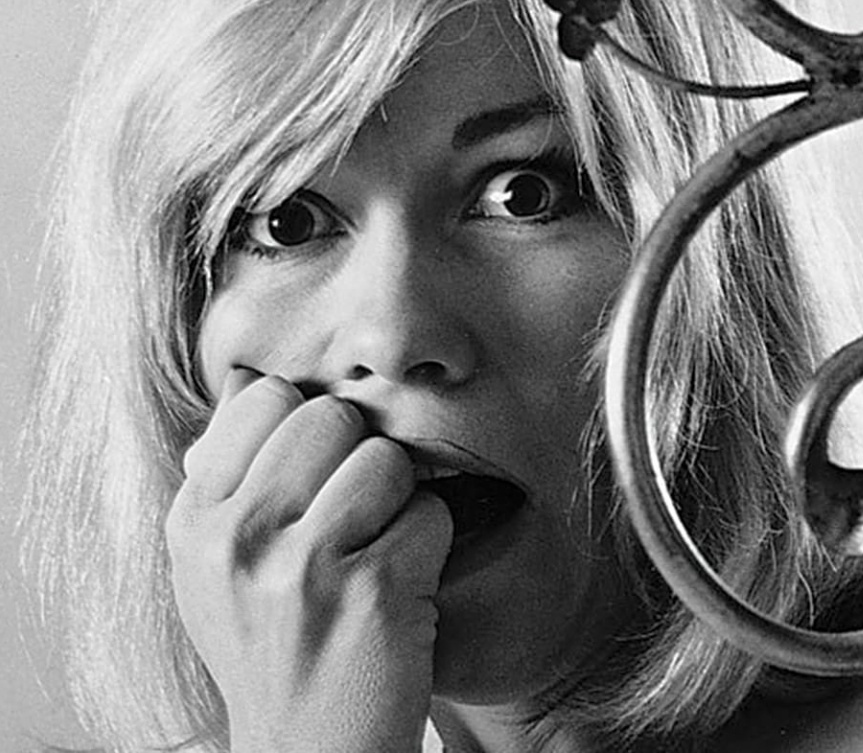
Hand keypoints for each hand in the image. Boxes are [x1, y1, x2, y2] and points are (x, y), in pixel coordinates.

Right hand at [165, 369, 451, 752]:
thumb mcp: (219, 568)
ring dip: (401, 502)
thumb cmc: (277, 649)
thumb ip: (231, 479)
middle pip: (334, 416)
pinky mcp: (373, 589)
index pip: (266, 397)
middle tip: (356, 519)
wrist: (310, 752)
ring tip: (377, 554)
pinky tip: (403, 588)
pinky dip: (433, 545)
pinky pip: (433, 513)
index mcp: (195, 520)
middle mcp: (239, 537)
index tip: (315, 474)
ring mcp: (303, 564)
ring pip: (388, 458)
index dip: (310, 424)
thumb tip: (248, 380)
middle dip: (360, 457)